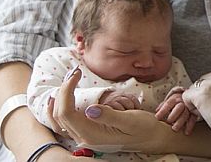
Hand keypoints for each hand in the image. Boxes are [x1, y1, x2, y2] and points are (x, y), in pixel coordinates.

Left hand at [48, 67, 171, 153]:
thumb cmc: (144, 128)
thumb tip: (90, 109)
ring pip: (58, 119)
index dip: (67, 91)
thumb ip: (109, 115)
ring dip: (59, 98)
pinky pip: (65, 122)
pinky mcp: (88, 131)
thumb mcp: (130, 120)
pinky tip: (58, 99)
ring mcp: (85, 136)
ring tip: (66, 81)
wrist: (152, 138)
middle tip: (74, 73)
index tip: (77, 74)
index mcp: (92, 134)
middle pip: (59, 114)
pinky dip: (58, 108)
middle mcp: (85, 137)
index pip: (67, 112)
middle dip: (63, 91)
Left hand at [155, 87, 197, 134]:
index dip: (163, 110)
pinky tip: (186, 132)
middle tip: (169, 121)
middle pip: (179, 107)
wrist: (190, 98)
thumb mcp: (169, 101)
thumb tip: (156, 111)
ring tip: (175, 129)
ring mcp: (189, 107)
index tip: (157, 117)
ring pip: (186, 114)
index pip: (168, 103)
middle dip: (174, 115)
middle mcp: (183, 101)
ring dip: (180, 122)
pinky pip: (193, 119)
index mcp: (175, 98)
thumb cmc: (176, 102)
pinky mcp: (195, 113)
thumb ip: (163, 106)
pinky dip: (190, 126)